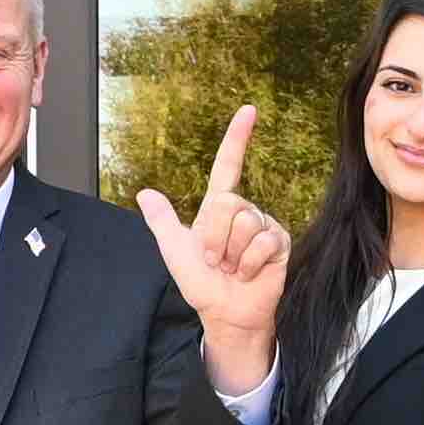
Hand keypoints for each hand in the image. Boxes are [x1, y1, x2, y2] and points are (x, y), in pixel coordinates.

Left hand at [134, 106, 291, 376]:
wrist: (225, 314)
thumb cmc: (202, 284)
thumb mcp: (175, 251)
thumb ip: (162, 221)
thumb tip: (144, 193)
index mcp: (219, 207)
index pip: (229, 165)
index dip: (238, 138)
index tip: (249, 110)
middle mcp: (244, 211)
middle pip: (227, 203)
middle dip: (212, 237)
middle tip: (213, 260)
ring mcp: (263, 226)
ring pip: (244, 222)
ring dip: (229, 253)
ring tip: (230, 268)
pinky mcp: (279, 243)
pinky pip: (261, 242)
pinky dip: (247, 263)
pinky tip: (247, 274)